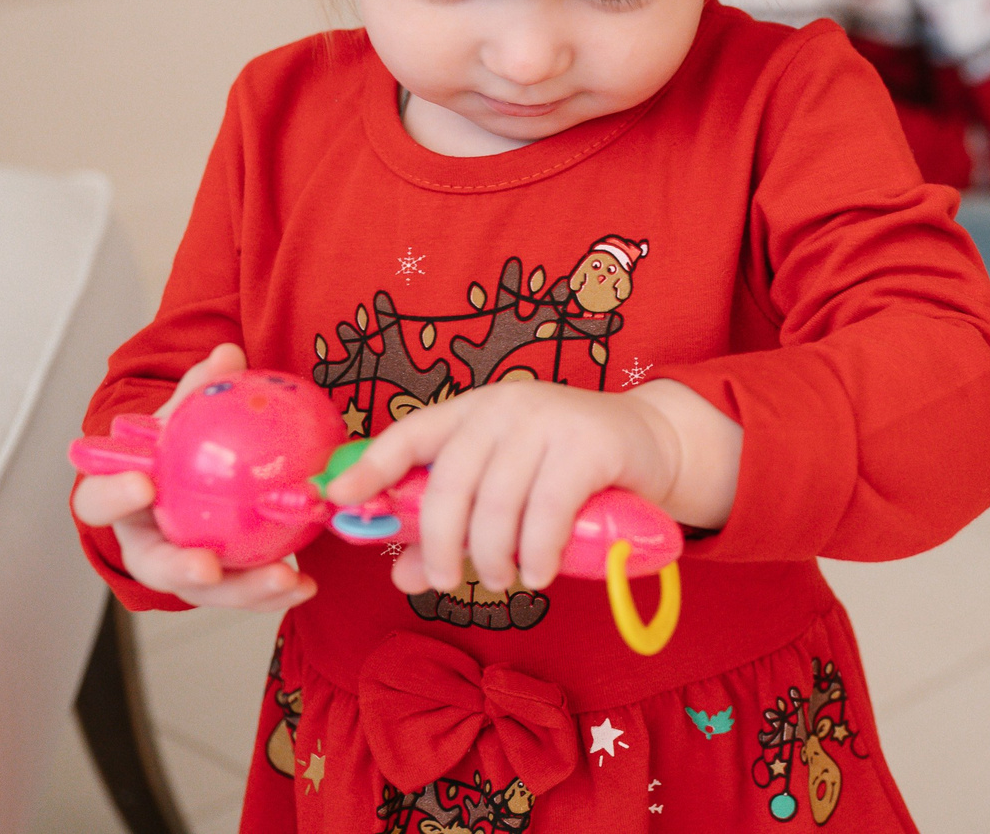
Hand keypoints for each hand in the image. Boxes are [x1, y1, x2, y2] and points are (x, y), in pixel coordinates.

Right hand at [71, 343, 317, 611]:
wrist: (190, 475)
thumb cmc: (179, 444)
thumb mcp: (184, 413)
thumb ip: (201, 387)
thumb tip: (228, 352)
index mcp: (119, 500)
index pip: (98, 501)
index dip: (113, 496)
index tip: (143, 486)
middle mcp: (143, 542)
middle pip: (152, 565)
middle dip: (177, 570)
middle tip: (208, 567)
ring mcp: (179, 569)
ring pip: (204, 590)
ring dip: (242, 589)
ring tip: (282, 580)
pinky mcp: (217, 585)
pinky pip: (243, 590)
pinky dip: (272, 590)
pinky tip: (306, 584)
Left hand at [324, 377, 738, 597]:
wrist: (651, 443)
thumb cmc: (567, 471)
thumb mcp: (505, 495)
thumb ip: (454, 530)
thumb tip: (401, 574)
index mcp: (472, 411)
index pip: (410, 434)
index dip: (370, 466)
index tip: (337, 499)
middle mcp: (503, 407)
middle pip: (449, 485)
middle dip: (441, 545)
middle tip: (449, 582)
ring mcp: (547, 421)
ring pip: (496, 506)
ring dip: (492, 558)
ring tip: (503, 580)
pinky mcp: (588, 444)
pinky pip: (546, 512)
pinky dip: (537, 554)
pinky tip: (539, 574)